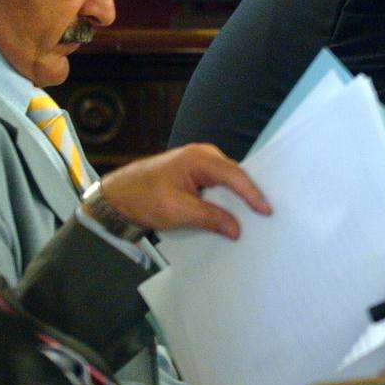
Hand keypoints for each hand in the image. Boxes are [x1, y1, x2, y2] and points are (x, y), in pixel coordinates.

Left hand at [98, 143, 270, 239]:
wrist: (117, 197)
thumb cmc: (143, 198)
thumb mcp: (177, 212)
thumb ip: (210, 218)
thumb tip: (236, 229)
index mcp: (199, 158)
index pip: (235, 175)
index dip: (253, 194)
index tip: (267, 211)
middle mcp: (203, 155)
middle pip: (235, 175)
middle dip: (250, 194)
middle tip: (267, 214)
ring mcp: (199, 163)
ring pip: (228, 181)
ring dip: (238, 198)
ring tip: (254, 216)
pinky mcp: (194, 173)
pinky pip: (218, 185)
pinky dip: (226, 198)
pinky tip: (232, 213)